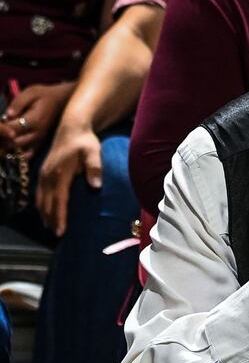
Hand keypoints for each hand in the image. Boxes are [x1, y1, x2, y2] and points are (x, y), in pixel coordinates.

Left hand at [0, 82, 74, 156]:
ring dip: (7, 148)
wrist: (62, 101)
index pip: (11, 129)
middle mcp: (37, 133)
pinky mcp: (40, 143)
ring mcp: (39, 140)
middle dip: (2, 139)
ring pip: (19, 152)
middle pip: (12, 143)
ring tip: (3, 141)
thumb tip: (7, 115)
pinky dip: (18, 156)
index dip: (0, 128)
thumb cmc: (44, 95)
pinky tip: (11, 150)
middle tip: (0, 132)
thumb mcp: (31, 92)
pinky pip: (28, 156)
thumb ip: (18, 103)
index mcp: (34, 120)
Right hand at [36, 122, 102, 236]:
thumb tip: (96, 186)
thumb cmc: (85, 141)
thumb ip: (95, 168)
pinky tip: (45, 211)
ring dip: (45, 214)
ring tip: (50, 227)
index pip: (59, 201)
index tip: (61, 231)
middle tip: (57, 235)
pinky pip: (39, 192)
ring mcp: (43, 174)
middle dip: (51, 220)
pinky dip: (41, 204)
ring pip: (41, 199)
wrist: (72, 127)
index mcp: (60, 174)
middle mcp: (48, 176)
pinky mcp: (43, 171)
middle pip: (48, 203)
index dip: (59, 217)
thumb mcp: (93, 152)